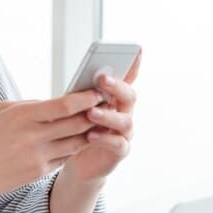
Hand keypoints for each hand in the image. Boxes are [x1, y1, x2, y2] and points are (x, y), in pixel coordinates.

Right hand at [0, 89, 103, 200]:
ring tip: (101, 122)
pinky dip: (76, 147)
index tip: (97, 92)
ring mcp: (38, 156)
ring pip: (76, 142)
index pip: (63, 105)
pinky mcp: (40, 172)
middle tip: (107, 105)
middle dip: (95, 114)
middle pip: (76, 124)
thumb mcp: (3, 111)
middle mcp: (33, 137)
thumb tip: (56, 102)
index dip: (85, 98)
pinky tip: (83, 140)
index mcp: (23, 116)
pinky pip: (66, 157)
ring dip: (91, 132)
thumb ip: (30, 105)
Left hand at [63, 49, 141, 183]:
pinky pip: (118, 143)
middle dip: (117, 87)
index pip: (127, 79)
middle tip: (102, 79)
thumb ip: (82, 93)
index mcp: (114, 98)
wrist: (77, 161)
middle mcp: (124, 112)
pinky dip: (105, 138)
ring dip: (108, 114)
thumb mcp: (77, 107)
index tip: (136, 51)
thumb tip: (80, 75)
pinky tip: (91, 135)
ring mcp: (124, 132)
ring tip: (91, 112)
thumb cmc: (76, 128)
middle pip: (129, 96)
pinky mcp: (119, 151)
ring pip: (125, 120)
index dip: (134, 65)